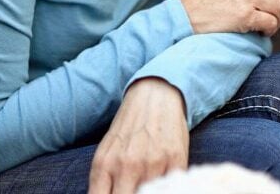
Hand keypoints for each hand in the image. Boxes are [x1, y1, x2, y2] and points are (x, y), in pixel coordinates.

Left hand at [89, 78, 189, 193]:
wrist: (155, 95)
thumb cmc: (129, 128)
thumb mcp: (106, 152)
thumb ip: (102, 180)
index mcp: (105, 164)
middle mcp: (128, 165)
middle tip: (131, 190)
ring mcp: (153, 164)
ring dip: (147, 192)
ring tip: (145, 187)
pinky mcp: (176, 160)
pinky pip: (171, 188)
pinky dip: (166, 188)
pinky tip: (162, 185)